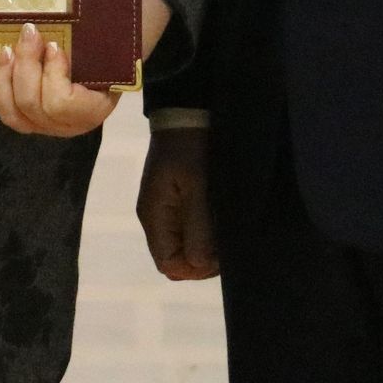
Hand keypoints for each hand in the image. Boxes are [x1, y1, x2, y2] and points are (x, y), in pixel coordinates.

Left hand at [0, 0, 171, 137]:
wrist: (110, 53)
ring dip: (6, 77)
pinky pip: (5, 111)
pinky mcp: (27, 118)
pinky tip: (1, 60)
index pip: (64, 103)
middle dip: (26, 66)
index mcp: (96, 106)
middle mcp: (70, 124)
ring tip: (9, 48)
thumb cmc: (111, 41)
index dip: (53, 75)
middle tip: (30, 32)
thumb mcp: (113, 33)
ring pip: (14, 113)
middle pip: (34, 106)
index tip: (56, 46)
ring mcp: (45, 126)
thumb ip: (101, 25)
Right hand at [137, 128, 217, 279]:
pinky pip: (186, 227)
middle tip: (228, 244)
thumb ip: (198, 227)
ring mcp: (164, 208)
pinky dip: (203, 230)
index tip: (220, 256)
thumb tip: (199, 264)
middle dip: (201, 259)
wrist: (186, 113)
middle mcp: (155, 218)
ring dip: (204, 244)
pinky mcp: (174, 198)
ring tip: (226, 231)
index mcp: (154, 217)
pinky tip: (219, 220)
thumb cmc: (191, 150)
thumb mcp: (197, 188)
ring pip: (182, 244)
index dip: (194, 269)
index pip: (168, 263)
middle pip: (174, 258)